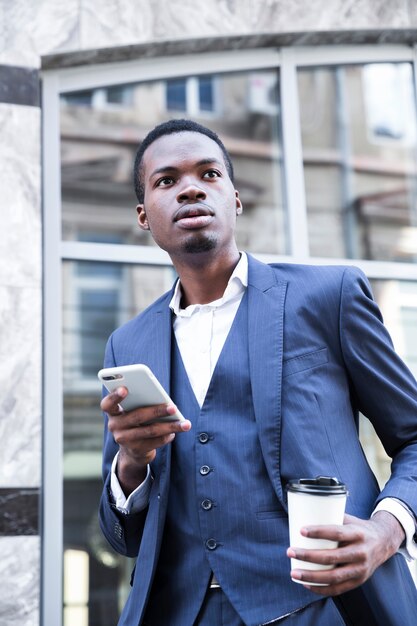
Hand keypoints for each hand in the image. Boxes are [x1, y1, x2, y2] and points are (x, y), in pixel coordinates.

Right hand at [102, 386, 191, 494]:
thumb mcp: (133, 412)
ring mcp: (124, 440)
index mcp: (113, 413)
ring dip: (170, 426)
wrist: (133, 451)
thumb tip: (161, 398)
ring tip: (185, 423)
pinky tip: (174, 433)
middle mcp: (115, 426)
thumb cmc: (137, 423)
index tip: (124, 388)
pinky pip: (155, 442)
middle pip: (138, 416)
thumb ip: (140, 403)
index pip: (107, 404)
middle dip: (158, 411)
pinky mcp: (136, 450)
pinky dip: (167, 436)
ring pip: (150, 431)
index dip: (114, 396)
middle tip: (173, 407)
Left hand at [286, 511, 404, 594]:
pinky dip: (321, 589)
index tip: (301, 530)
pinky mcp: (359, 581)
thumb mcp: (349, 520)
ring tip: (294, 573)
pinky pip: (338, 589)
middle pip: (332, 557)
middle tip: (290, 552)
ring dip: (311, 577)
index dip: (319, 532)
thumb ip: (331, 518)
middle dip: (308, 556)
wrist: (384, 542)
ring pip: (334, 576)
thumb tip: (304, 512)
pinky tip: (306, 585)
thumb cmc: (359, 529)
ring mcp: (361, 569)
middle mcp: (361, 552)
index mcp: (358, 534)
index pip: (337, 533)